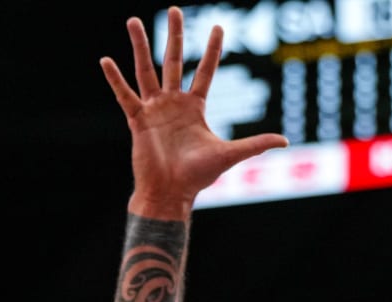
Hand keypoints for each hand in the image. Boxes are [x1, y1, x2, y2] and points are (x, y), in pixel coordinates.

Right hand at [101, 8, 288, 212]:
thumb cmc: (197, 177)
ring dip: (140, 45)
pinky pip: (125, 95)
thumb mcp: (230, 155)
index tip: (218, 26)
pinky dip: (115, 79)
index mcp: (194, 107)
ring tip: (133, 21)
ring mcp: (154, 109)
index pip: (205, 70)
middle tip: (175, 10)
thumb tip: (285, 141)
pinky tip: (106, 61)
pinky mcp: (138, 120)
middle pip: (173, 60)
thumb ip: (255, 144)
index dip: (212, 49)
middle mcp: (173, 103)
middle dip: (174, 35)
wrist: (171, 193)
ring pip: (146, 70)